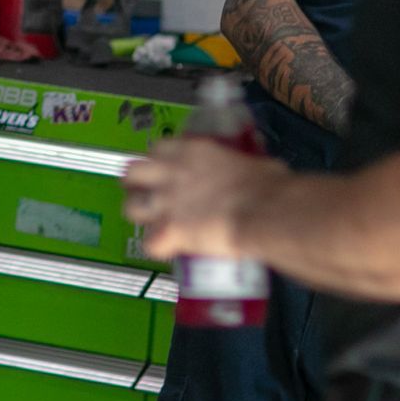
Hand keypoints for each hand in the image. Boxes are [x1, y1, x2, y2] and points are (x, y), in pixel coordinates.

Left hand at [121, 137, 284, 261]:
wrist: (267, 210)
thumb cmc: (270, 187)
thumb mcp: (251, 162)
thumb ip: (238, 166)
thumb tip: (250, 173)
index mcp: (191, 152)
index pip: (157, 149)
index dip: (159, 164)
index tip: (167, 173)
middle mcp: (171, 172)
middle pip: (132, 173)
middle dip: (137, 186)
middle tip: (149, 198)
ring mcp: (166, 202)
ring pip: (130, 208)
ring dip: (141, 218)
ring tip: (155, 227)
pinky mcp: (169, 230)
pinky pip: (149, 244)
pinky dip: (158, 249)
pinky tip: (170, 251)